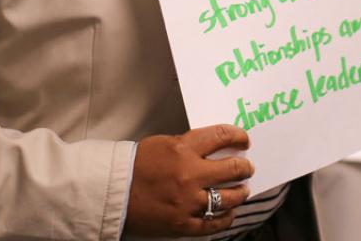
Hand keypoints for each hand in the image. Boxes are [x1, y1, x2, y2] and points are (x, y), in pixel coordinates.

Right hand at [125, 124, 253, 236]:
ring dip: (240, 193)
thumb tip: (212, 147)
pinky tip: (229, 213)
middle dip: (245, 167)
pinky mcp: (182, 224)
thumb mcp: (162, 144)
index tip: (243, 140)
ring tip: (242, 191)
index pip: (221, 136)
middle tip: (247, 167)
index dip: (238, 137)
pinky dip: (225, 218)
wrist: (113, 192)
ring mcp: (188, 202)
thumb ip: (188, 145)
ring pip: (229, 198)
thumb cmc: (134, 165)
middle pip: (233, 168)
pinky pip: (213, 224)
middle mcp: (190, 174)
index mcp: (183, 149)